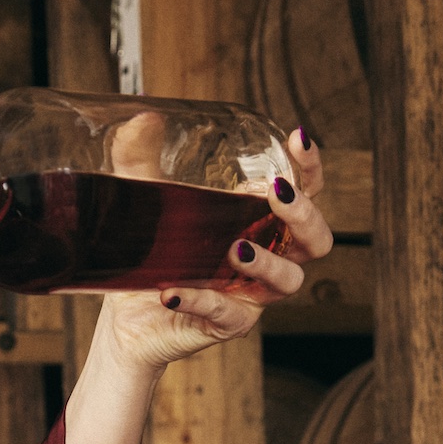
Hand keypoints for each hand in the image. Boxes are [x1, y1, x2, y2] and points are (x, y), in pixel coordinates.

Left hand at [57, 128, 333, 443]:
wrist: (127, 315)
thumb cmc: (153, 254)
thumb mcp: (144, 197)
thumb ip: (140, 157)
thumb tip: (144, 118)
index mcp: (262, 222)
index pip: (304, 192)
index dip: (309, 167)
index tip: (297, 138)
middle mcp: (269, 257)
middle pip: (316, 240)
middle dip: (304, 215)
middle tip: (277, 194)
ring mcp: (252, 294)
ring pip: (288, 281)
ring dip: (268, 262)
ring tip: (235, 248)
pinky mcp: (226, 326)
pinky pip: (228, 316)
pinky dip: (203, 301)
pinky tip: (173, 292)